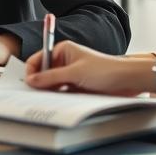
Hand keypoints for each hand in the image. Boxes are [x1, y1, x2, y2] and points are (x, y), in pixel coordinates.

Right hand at [24, 42, 155, 94]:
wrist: (127, 81)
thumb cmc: (105, 70)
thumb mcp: (75, 73)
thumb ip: (51, 77)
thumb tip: (31, 80)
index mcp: (63, 51)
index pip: (39, 59)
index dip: (32, 70)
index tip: (28, 83)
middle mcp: (65, 62)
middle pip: (43, 73)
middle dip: (39, 83)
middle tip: (35, 95)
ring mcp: (70, 75)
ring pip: (51, 85)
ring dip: (49, 92)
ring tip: (48, 100)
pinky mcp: (76, 88)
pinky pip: (61, 93)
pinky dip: (58, 98)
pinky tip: (58, 103)